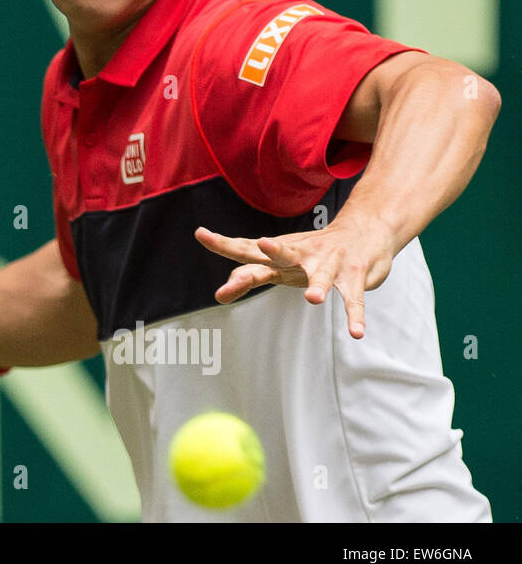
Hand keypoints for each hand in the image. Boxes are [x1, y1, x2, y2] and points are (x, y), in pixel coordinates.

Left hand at [194, 213, 397, 338]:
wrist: (363, 231)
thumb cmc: (311, 251)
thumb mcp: (278, 263)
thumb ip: (251, 276)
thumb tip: (221, 293)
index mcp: (278, 254)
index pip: (245, 248)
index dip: (224, 243)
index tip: (201, 234)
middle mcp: (301, 254)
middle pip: (282, 253)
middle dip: (273, 251)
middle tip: (263, 245)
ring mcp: (329, 263)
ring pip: (321, 273)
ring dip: (318, 284)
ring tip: (313, 299)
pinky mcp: (353, 276)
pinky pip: (353, 299)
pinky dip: (354, 315)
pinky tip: (355, 332)